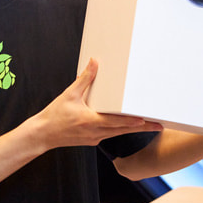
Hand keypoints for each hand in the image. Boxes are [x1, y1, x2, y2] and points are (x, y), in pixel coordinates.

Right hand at [31, 59, 162, 151]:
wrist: (42, 134)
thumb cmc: (54, 115)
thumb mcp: (69, 94)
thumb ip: (85, 78)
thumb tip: (95, 62)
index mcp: (92, 121)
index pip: (118, 122)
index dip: (134, 122)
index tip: (148, 120)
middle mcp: (96, 133)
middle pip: (124, 130)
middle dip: (143, 127)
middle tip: (159, 124)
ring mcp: (95, 138)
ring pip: (118, 133)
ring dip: (133, 129)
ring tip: (148, 124)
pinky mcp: (92, 140)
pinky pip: (110, 134)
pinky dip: (120, 130)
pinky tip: (126, 125)